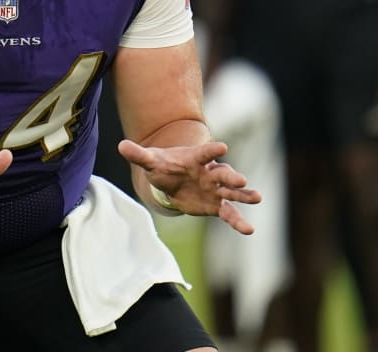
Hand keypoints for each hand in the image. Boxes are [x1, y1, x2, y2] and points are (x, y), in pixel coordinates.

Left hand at [118, 139, 261, 233]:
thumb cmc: (163, 166)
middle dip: (232, 177)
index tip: (223, 147)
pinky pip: (229, 213)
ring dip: (244, 195)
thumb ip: (139, 155)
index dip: (212, 150)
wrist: (171, 180)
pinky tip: (249, 230)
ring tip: (257, 197)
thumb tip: (121, 146)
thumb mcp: (150, 160)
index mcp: (196, 158)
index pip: (205, 152)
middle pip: (223, 173)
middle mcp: (210, 172)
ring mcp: (215, 189)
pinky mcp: (216, 205)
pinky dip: (238, 221)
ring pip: (232, 192)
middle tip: (241, 180)